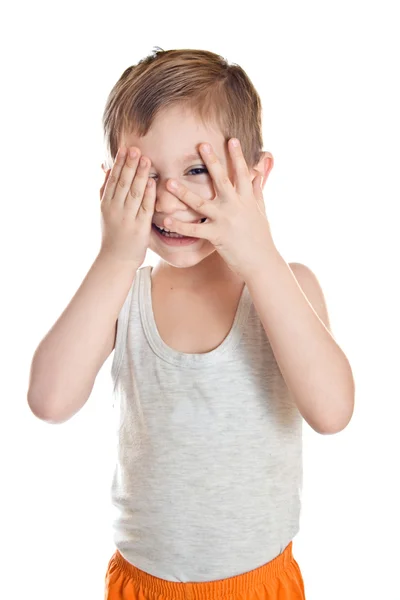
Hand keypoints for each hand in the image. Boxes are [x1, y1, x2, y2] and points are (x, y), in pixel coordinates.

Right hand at [99, 146, 155, 264]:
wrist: (115, 260)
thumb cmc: (112, 234)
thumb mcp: (103, 211)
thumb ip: (105, 189)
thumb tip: (104, 168)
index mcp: (106, 204)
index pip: (113, 180)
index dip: (119, 164)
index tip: (124, 149)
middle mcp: (115, 210)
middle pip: (123, 183)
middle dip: (129, 165)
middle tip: (135, 149)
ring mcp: (127, 219)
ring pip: (134, 193)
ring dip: (140, 175)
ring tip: (146, 159)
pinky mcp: (140, 228)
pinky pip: (145, 208)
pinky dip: (148, 194)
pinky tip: (152, 182)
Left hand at [163, 138, 276, 278]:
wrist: (262, 263)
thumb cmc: (261, 238)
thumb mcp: (261, 211)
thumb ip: (257, 190)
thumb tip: (259, 171)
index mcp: (246, 199)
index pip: (242, 173)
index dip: (237, 156)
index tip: (231, 139)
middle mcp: (236, 206)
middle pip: (221, 180)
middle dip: (212, 162)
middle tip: (201, 145)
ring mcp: (225, 220)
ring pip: (201, 203)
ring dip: (183, 192)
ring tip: (169, 182)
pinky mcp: (217, 236)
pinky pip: (194, 229)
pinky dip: (179, 225)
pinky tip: (166, 220)